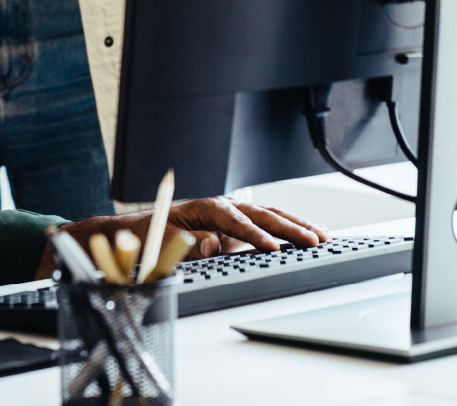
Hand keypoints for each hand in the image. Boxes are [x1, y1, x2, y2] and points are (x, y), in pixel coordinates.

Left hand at [55, 198, 329, 269]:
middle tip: (313, 240)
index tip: (273, 248)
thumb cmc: (144, 234)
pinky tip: (308, 234)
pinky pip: (265, 226)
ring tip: (321, 236)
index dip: (254, 235)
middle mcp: (219, 208)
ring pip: (267, 216)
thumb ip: (183, 243)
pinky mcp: (234, 228)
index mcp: (201, 208)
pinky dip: (287, 229)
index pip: (234, 220)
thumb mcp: (156, 240)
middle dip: (287, 227)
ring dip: (294, 225)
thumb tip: (212, 244)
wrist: (134, 232)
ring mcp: (229, 217)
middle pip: (258, 214)